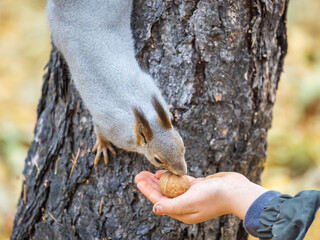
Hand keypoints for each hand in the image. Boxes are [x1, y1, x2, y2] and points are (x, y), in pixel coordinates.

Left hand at [135, 171, 266, 223]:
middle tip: (139, 174)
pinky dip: (171, 176)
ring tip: (147, 172)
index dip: (147, 190)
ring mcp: (190, 195)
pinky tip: (163, 171)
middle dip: (150, 184)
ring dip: (159, 180)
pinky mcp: (196, 186)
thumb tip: (155, 209)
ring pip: (170, 187)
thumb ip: (172, 205)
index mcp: (181, 211)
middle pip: (162, 193)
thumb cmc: (214, 197)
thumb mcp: (190, 201)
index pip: (159, 200)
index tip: (138, 180)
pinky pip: (180, 181)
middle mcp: (184, 204)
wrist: (235, 190)